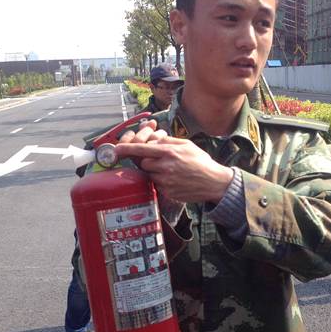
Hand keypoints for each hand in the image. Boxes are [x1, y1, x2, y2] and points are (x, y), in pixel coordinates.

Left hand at [116, 132, 233, 203]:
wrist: (214, 182)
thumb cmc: (201, 162)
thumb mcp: (186, 144)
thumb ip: (168, 141)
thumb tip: (153, 140)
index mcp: (169, 152)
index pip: (142, 149)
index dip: (127, 148)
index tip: (116, 149)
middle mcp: (165, 167)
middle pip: (143, 163)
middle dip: (148, 161)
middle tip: (161, 161)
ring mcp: (166, 181)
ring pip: (149, 174)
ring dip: (155, 171)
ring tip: (171, 170)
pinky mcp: (167, 192)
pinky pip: (157, 184)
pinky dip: (162, 181)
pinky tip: (175, 179)